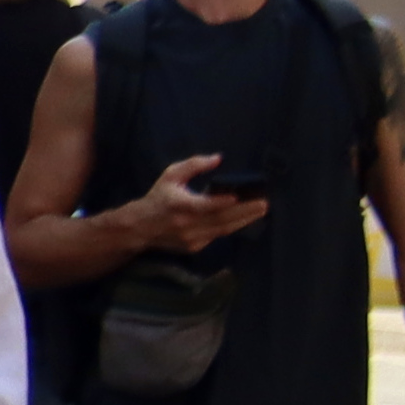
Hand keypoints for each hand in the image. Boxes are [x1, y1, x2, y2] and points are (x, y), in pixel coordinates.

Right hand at [109, 154, 269, 255]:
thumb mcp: (171, 175)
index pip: (205, 205)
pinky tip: (244, 219)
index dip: (223, 202)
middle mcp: (187, 224)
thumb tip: (218, 158)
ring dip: (243, 221)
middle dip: (244, 212)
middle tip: (264, 204)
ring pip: (223, 230)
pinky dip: (231, 227)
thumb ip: (193, 165)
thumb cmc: (158, 198)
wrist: (140, 227)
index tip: (239, 196)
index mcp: (180, 205)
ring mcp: (191, 238)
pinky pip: (217, 236)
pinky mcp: (194, 246)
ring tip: (260, 211)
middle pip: (221, 219)